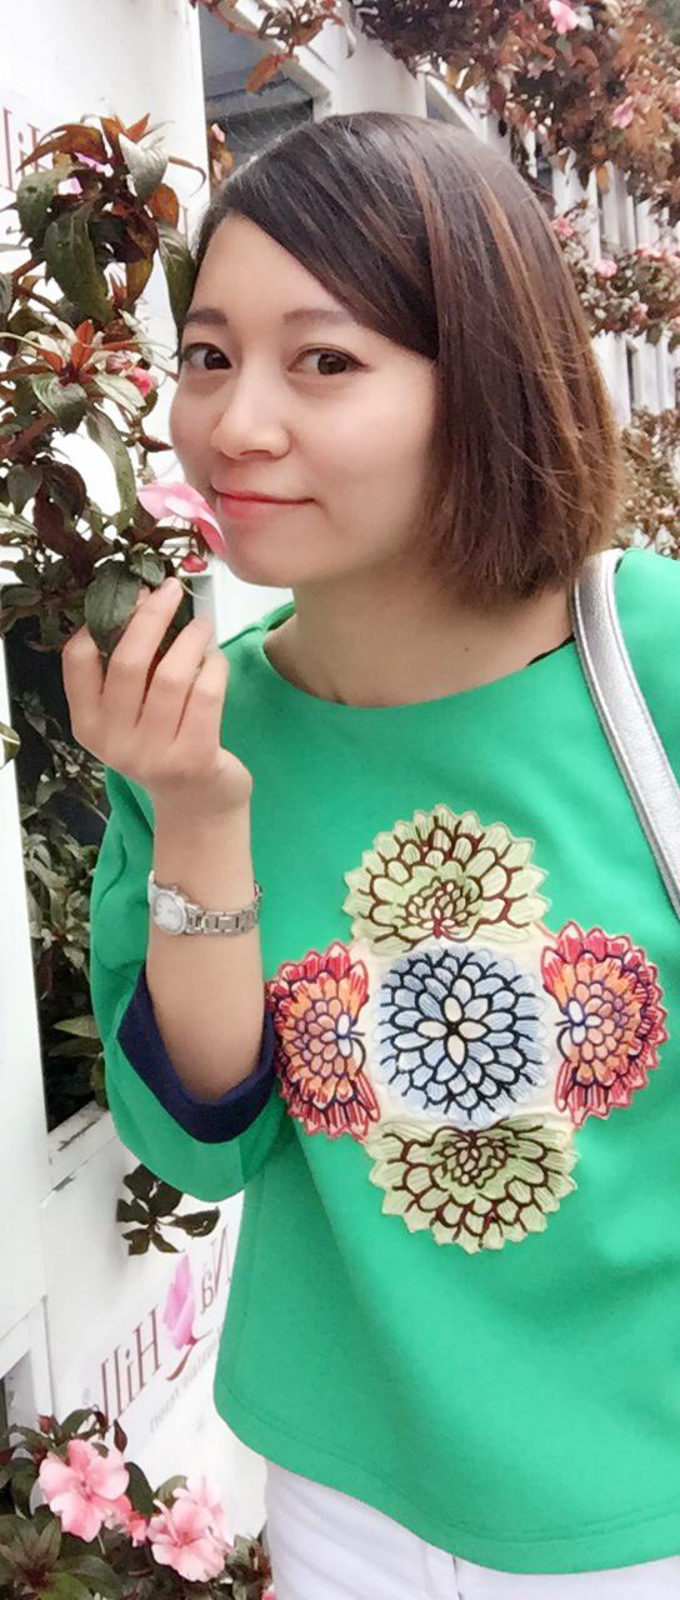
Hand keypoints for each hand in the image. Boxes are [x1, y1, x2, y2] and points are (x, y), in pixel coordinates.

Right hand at [62, 576, 252, 822]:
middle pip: (129, 662)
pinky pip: (206, 695)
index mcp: (89, 723)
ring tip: (202, 626)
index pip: (77, 660)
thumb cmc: (164, 745)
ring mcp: (152, 754)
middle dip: (152, 615)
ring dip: (191, 640)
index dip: (103, 620)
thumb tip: (146, 601)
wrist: (197, 805)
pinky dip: (215, 666)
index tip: (132, 594)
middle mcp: (113, 741)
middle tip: (172, 590)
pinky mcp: (192, 759)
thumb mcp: (131, 714)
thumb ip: (130, 672)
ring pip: (172, 677)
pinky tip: (217, 659)